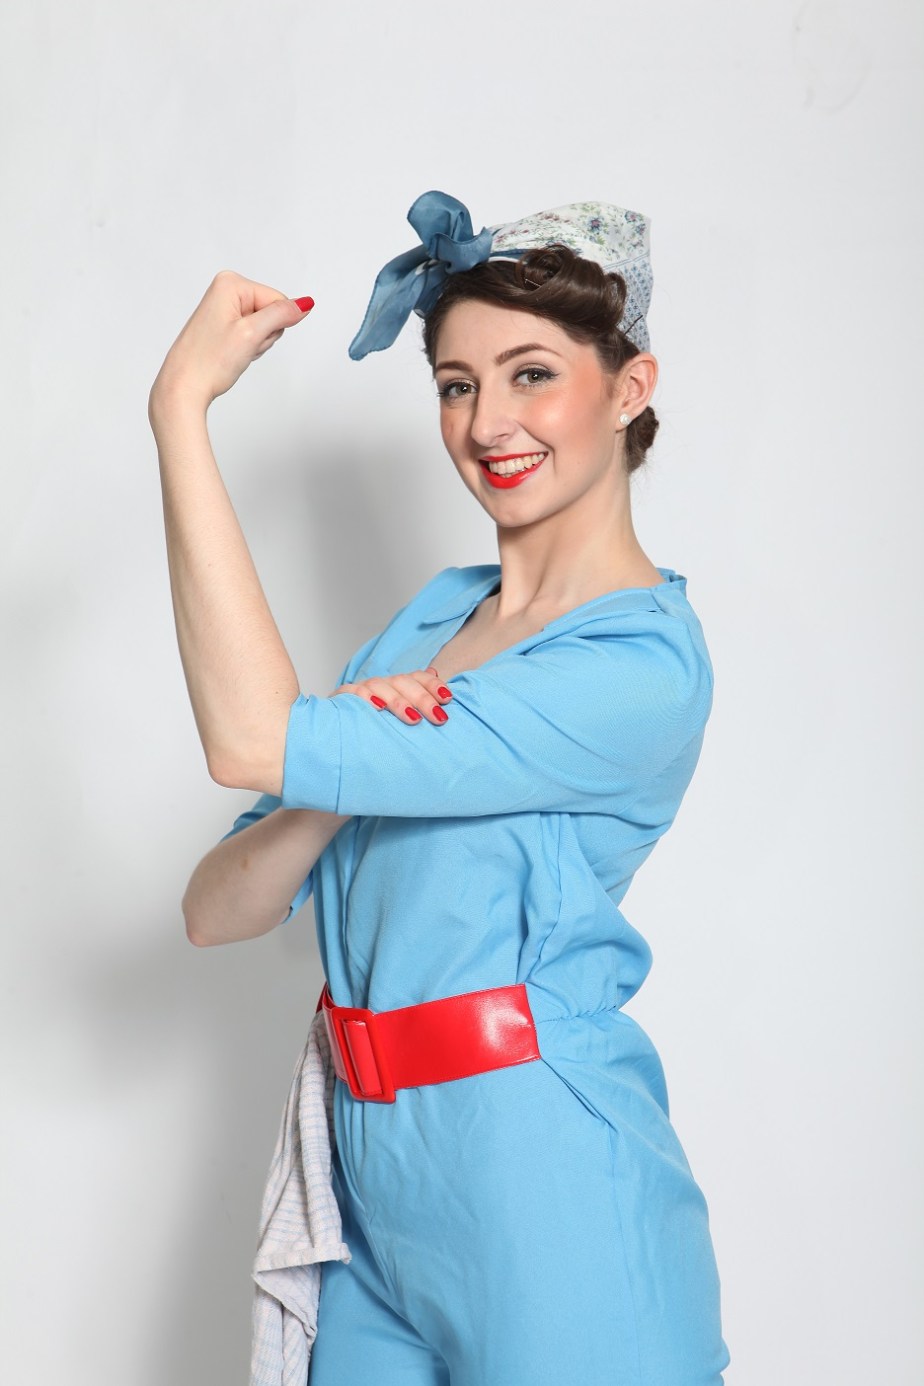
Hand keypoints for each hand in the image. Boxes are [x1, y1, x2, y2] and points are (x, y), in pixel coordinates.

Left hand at [149, 270, 312, 418]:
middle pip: (271, 311)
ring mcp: (223, 307)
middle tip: (241, 347)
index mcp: (230, 283)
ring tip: (233, 352)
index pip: (279, 301)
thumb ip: (282, 315)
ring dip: (256, 344)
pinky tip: (230, 355)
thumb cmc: (208, 363)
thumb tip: (305, 303)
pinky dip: (247, 348)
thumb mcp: (252, 335)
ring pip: (263, 325)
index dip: (273, 326)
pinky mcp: (223, 324)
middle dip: (264, 335)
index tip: (250, 338)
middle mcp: (225, 289)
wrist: (183, 387)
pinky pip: (251, 333)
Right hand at [330, 666, 453, 725]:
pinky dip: (365, 698)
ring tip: (413, 718)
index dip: (433, 685)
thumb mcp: (402, 712)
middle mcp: (381, 684)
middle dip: (423, 699)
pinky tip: (378, 708)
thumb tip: (436, 674)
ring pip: (380, 686)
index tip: (448, 698)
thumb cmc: (376, 722)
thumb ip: (419, 696)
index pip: (417, 677)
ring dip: (398, 701)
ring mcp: (361, 689)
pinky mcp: (342, 698)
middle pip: (403, 682)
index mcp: (397, 686)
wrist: (340, 727)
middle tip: (439, 717)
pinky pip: (352, 693)